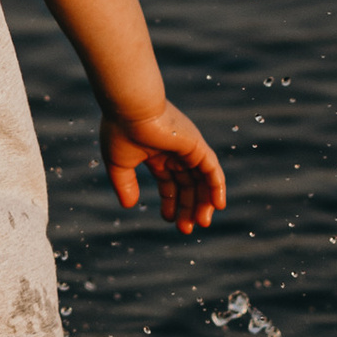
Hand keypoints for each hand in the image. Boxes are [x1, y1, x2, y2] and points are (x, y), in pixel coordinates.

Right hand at [100, 102, 226, 232]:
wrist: (130, 107)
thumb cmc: (120, 130)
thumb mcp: (119, 164)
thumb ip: (125, 185)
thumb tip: (129, 206)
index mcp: (157, 153)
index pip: (169, 182)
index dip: (170, 201)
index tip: (169, 219)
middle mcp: (175, 151)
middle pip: (188, 184)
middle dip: (187, 207)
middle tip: (186, 229)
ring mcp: (188, 148)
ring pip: (202, 180)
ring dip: (203, 202)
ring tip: (201, 223)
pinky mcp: (197, 146)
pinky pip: (213, 170)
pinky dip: (217, 187)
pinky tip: (218, 205)